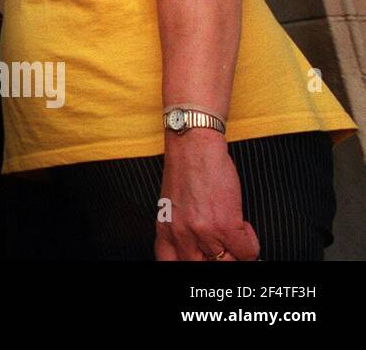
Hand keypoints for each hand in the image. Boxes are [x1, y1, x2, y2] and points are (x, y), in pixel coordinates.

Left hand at [156, 130, 259, 260]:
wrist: (193, 145)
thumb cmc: (185, 170)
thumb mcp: (171, 206)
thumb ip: (179, 230)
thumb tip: (197, 251)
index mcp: (165, 231)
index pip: (169, 266)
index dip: (188, 266)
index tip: (203, 260)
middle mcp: (181, 235)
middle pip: (202, 268)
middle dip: (219, 261)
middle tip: (226, 249)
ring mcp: (203, 232)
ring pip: (228, 263)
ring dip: (237, 253)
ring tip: (235, 236)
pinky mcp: (225, 224)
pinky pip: (247, 252)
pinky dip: (250, 242)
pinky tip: (242, 224)